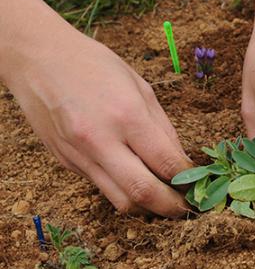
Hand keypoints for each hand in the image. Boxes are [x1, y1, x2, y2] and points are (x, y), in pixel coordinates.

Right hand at [5, 28, 191, 216]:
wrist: (39, 59)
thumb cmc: (95, 66)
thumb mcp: (141, 88)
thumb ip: (163, 128)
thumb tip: (182, 162)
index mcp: (127, 116)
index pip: (166, 163)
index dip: (188, 180)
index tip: (200, 185)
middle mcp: (101, 140)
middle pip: (143, 193)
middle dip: (171, 207)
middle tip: (187, 209)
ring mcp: (80, 155)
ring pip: (120, 200)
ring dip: (147, 208)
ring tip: (164, 202)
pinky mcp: (66, 163)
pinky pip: (102, 186)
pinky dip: (123, 190)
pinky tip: (135, 181)